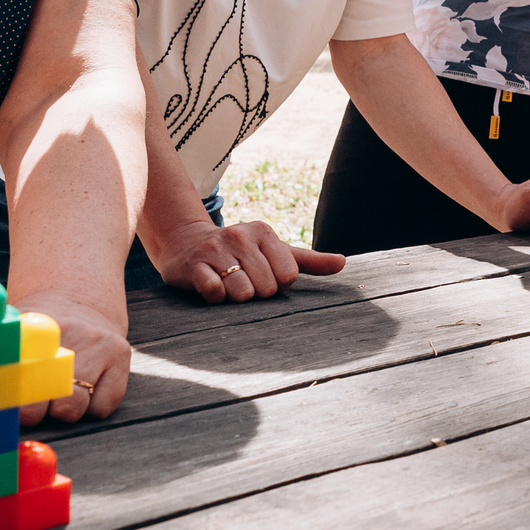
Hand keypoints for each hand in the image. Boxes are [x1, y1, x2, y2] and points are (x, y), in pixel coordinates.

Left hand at [10, 285, 130, 423]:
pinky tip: (86, 390)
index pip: (12, 377)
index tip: (1, 412)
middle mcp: (63, 332)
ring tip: (57, 395)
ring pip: (73, 407)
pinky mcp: (120, 354)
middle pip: (42, 400)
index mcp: (28, 328)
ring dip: (63, 411)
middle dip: (34, 412)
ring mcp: (94, 343)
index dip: (6, 402)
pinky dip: (92, 408)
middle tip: (31, 405)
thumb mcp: (10, 333)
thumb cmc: (36, 328)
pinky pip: (102, 407)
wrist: (77, 292)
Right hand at [157, 218, 345, 302]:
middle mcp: (240, 236)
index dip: (276, 283)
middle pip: (266, 288)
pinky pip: (215, 294)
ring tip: (227, 283)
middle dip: (256, 292)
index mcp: (263, 232)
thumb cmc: (240, 252)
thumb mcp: (274, 252)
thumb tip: (343, 263)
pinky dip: (215, 298)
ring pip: (243, 293)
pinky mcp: (194, 266)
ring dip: (235, 297)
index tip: (263, 274)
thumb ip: (308, 260)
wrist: (187, 243)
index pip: (288, 276)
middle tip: (242, 280)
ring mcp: (215, 250)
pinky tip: (211, 285)